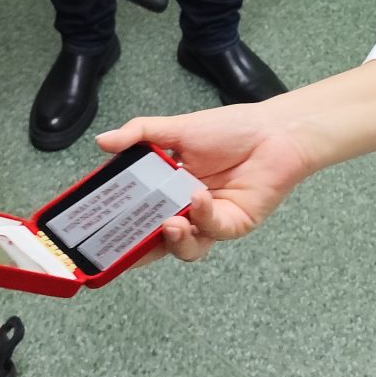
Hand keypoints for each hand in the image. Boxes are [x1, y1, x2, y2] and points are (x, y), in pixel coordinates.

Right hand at [97, 104, 318, 265]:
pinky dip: (203, 216)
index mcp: (170, 190)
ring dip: (173, 240)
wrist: (275, 130)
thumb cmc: (230, 128)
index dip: (122, 225)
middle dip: (141, 246)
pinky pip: (213, 230)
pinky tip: (199, 196)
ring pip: (186, 247)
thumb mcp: (179, 128)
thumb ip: (141, 134)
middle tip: (127, 238)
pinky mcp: (234, 224)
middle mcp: (187, 210)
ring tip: (169, 222)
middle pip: (158, 240)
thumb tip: (102, 140)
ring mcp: (210, 220)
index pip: (140, 214)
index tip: (100, 229)